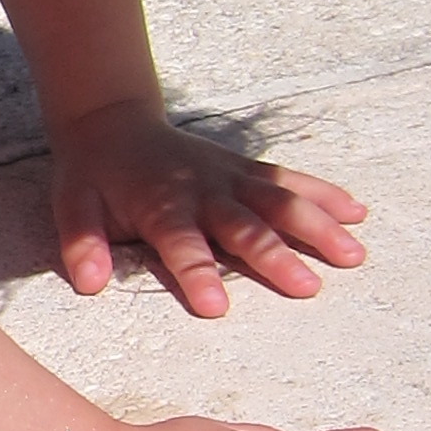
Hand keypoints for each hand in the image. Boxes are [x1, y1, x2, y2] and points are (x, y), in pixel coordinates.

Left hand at [51, 100, 366, 319]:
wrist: (112, 122)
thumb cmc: (93, 176)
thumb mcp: (72, 207)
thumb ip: (83, 243)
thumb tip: (89, 282)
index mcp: (161, 207)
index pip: (181, 245)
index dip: (197, 274)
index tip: (216, 308)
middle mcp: (203, 192)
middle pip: (243, 227)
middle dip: (276, 257)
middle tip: (309, 288)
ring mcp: (229, 178)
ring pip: (278, 202)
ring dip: (317, 226)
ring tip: (353, 254)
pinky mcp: (245, 169)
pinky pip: (288, 181)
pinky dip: (324, 194)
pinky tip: (357, 213)